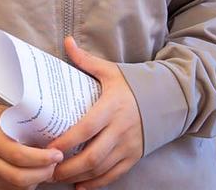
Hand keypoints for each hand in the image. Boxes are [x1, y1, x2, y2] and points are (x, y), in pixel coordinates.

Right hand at [0, 104, 62, 189]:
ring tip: (44, 169)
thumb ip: (26, 127)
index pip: (19, 156)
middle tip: (54, 164)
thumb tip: (51, 138)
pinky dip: (25, 185)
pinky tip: (31, 174)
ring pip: (17, 188)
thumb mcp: (6, 116)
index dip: (42, 158)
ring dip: (36, 181)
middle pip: (19, 177)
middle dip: (43, 173)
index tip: (56, 154)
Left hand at [48, 37, 143, 188]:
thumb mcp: (111, 71)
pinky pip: (114, 175)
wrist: (168, 99)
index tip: (49, 149)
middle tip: (47, 170)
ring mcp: (129, 146)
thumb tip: (67, 41)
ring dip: (78, 176)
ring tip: (57, 178)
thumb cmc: (133, 85)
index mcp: (111, 107)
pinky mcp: (134, 156)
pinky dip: (96, 183)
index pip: (86, 128)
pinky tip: (80, 186)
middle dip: (68, 167)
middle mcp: (121, 129)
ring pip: (101, 168)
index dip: (67, 141)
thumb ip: (86, 60)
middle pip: (92, 155)